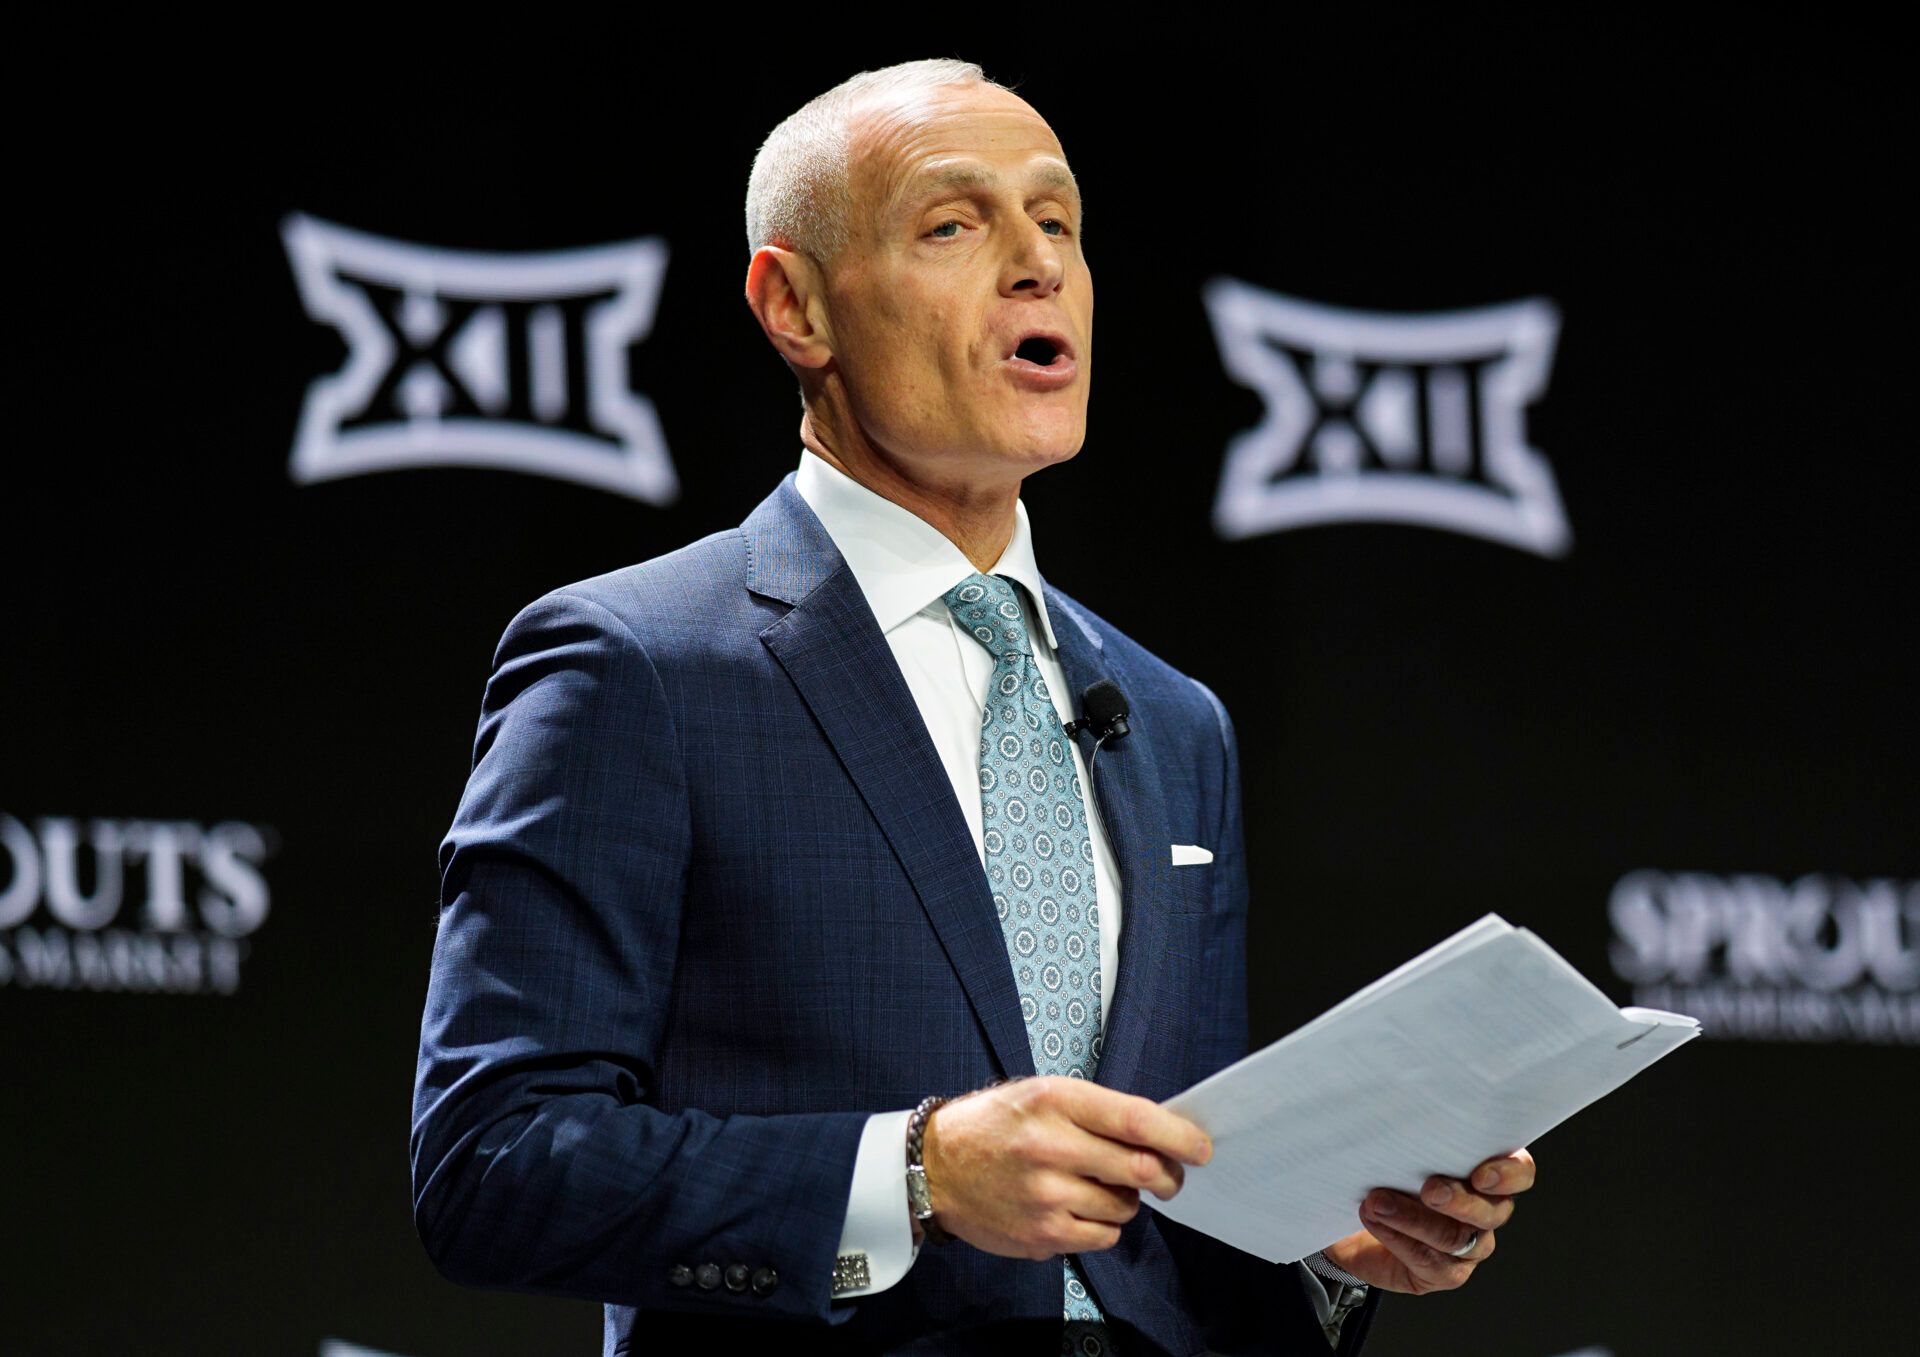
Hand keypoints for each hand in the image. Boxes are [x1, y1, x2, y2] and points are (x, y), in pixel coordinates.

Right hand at [920, 1075, 1212, 1259]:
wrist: (935, 1167)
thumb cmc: (997, 1125)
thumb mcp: (1042, 1094)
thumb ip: (1098, 1111)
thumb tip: (1163, 1134)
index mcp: (1054, 1101)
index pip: (1134, 1120)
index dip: (1178, 1137)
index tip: (1200, 1147)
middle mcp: (1050, 1148)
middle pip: (1140, 1169)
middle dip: (1167, 1176)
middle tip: (1167, 1176)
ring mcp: (1045, 1196)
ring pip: (1124, 1208)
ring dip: (1126, 1200)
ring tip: (1097, 1185)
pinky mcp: (1041, 1234)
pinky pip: (1102, 1236)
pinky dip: (1103, 1224)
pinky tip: (1076, 1206)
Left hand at [1321, 1148, 1535, 1294]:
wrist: (1363, 1221)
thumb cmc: (1389, 1173)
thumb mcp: (1402, 1146)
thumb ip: (1414, 1135)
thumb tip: (1397, 1114)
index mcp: (1489, 1173)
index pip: (1521, 1172)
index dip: (1509, 1174)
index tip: (1481, 1174)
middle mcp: (1488, 1211)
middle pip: (1491, 1211)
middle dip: (1458, 1200)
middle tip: (1429, 1190)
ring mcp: (1471, 1246)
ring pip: (1455, 1238)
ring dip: (1413, 1218)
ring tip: (1378, 1202)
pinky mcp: (1446, 1271)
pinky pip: (1429, 1260)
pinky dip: (1397, 1238)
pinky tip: (1375, 1220)